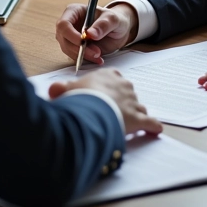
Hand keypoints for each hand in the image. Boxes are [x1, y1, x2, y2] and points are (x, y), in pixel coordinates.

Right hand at [48, 68, 162, 135]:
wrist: (92, 108)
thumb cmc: (80, 97)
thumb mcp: (67, 90)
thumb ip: (61, 89)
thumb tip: (52, 89)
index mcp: (108, 76)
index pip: (114, 77)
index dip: (111, 86)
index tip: (107, 92)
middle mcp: (123, 86)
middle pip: (127, 93)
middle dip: (123, 101)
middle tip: (115, 111)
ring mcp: (132, 102)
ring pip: (139, 107)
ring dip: (136, 114)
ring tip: (130, 122)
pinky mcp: (138, 118)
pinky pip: (150, 123)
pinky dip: (152, 127)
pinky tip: (155, 130)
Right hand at [55, 2, 138, 64]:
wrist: (117, 31)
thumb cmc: (113, 20)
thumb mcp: (112, 19)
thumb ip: (103, 25)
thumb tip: (90, 34)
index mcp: (74, 11)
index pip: (64, 24)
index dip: (71, 35)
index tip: (83, 42)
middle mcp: (69, 24)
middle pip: (63, 38)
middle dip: (78, 48)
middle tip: (96, 52)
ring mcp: (70, 36)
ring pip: (67, 49)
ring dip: (82, 55)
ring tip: (99, 55)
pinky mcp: (74, 47)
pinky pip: (74, 56)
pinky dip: (85, 59)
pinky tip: (98, 59)